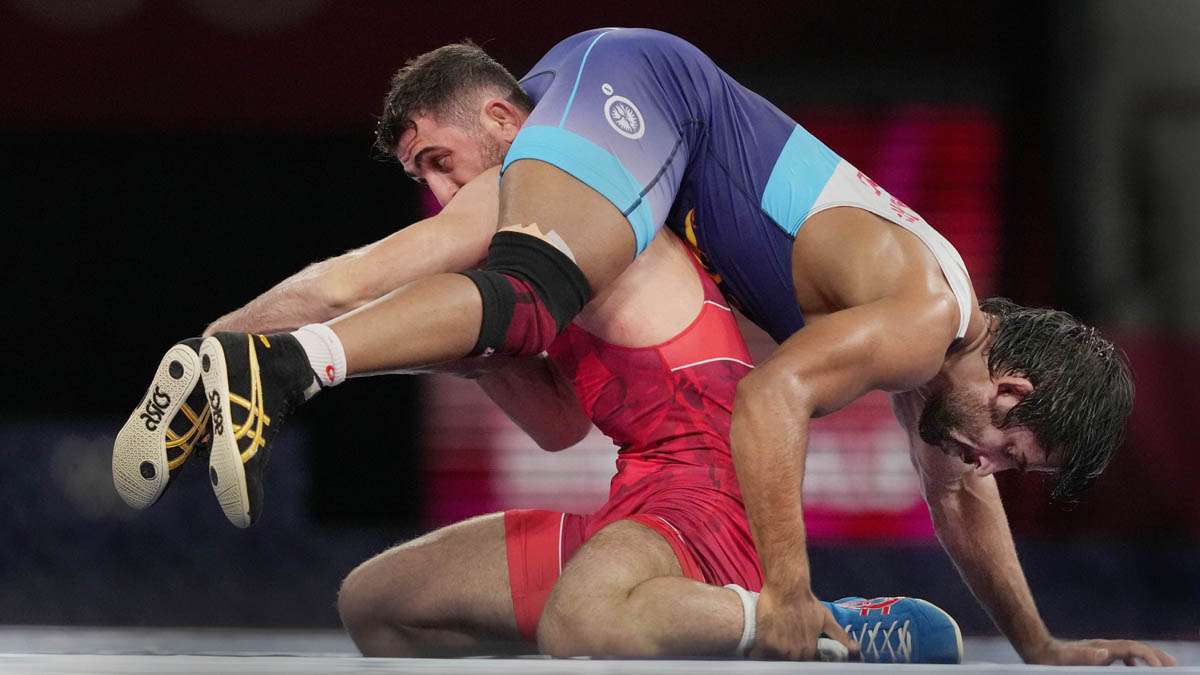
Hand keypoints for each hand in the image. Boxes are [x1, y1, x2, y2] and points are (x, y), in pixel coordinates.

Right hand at [749, 586, 857, 660]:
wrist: (786, 586)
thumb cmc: (806, 601)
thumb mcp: (826, 618)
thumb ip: (840, 636)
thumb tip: (856, 649)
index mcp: (809, 648)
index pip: (806, 663)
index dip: (802, 658)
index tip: (797, 652)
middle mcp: (795, 650)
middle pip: (791, 662)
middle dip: (788, 657)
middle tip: (785, 645)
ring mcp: (779, 647)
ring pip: (776, 660)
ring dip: (775, 656)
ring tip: (774, 647)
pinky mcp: (764, 640)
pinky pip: (760, 655)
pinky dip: (759, 654)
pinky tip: (759, 650)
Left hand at [1024, 637, 1175, 666]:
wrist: (1038, 649)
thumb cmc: (1052, 659)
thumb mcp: (1067, 660)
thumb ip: (1085, 657)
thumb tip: (1105, 654)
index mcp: (1102, 648)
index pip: (1132, 649)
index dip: (1148, 656)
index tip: (1161, 667)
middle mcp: (1104, 646)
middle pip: (1135, 648)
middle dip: (1155, 655)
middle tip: (1172, 664)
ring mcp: (1100, 649)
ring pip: (1129, 651)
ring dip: (1146, 658)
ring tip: (1161, 667)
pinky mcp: (1095, 654)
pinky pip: (1120, 656)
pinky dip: (1132, 661)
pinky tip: (1134, 669)